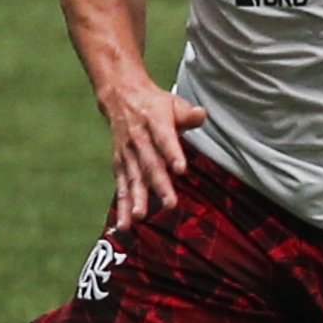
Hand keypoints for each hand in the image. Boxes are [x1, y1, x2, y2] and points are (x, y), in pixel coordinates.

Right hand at [99, 82, 206, 231]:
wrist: (122, 97)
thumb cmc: (156, 104)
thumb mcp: (173, 102)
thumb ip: (188, 113)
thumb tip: (202, 114)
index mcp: (155, 122)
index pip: (165, 139)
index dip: (172, 153)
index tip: (181, 169)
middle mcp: (139, 140)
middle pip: (150, 164)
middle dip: (160, 185)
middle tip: (170, 204)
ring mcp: (128, 154)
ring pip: (133, 179)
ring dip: (137, 199)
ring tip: (139, 217)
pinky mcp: (120, 164)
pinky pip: (121, 186)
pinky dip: (122, 205)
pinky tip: (125, 225)